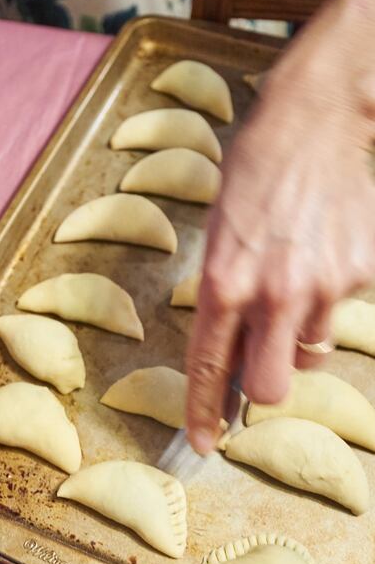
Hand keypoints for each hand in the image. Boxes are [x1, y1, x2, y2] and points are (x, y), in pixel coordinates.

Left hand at [186, 0, 374, 453]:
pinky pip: (340, 311)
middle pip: (269, 388)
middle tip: (259, 363)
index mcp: (222, 280)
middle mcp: (273, 291)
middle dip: (260, 387)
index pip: (207, 365)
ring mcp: (324, 285)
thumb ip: (222, 301)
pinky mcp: (362, 272)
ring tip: (294, 280)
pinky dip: (328, 297)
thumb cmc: (253, 175)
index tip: (205, 442)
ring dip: (297, 333)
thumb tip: (230, 356)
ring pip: (309, 351)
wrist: (313, 121)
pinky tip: (321, 253)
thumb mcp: (218, 237)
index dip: (204, 411)